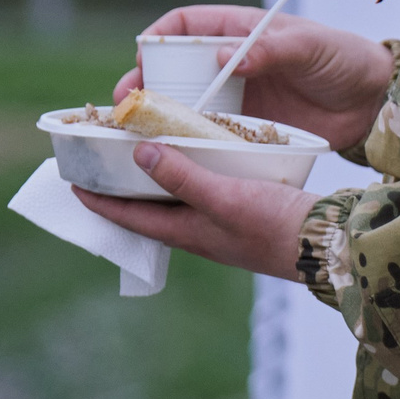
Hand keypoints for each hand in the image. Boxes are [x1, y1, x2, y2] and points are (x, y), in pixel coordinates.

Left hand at [77, 143, 315, 282]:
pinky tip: (202, 157)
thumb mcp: (224, 198)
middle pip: (149, 210)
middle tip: (105, 162)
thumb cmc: (274, 226)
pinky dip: (191, 174)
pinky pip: (204, 192)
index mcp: (185, 232)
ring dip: (158, 180)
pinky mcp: (244, 213)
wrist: (327, 245)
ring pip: (177, 201)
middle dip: (125, 188)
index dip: (99, 201)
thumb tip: (138, 153)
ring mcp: (222, 224)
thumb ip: (182, 177)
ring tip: (146, 154)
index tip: (72, 183)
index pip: (128, 217)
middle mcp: (198, 231)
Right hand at [118, 5, 392, 151]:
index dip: (157, 38)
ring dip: (158, 117)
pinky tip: (171, 158)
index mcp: (241, 32)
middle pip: (172, 69)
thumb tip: (222, 57)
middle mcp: (230, 64)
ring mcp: (235, 98)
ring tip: (135, 134)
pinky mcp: (245, 129)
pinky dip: (187, 144)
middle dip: (144, 83)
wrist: (375, 102)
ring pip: (183, 104)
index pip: (185, 26)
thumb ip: (272, 49)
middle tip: (125, 105)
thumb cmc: (345, 59)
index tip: (141, 58)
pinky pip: (207, 135)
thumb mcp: (312, 46)